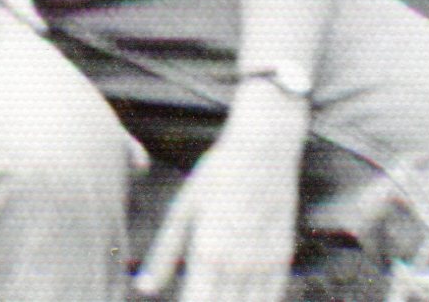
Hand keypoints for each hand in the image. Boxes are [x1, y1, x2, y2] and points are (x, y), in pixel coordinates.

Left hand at [136, 90, 306, 301]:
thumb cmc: (218, 171)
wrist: (267, 142)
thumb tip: (145, 289)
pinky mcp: (283, 248)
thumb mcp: (184, 208)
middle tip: (203, 301)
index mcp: (208, 252)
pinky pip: (273, 291)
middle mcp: (238, 261)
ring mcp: (264, 256)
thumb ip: (165, 253)